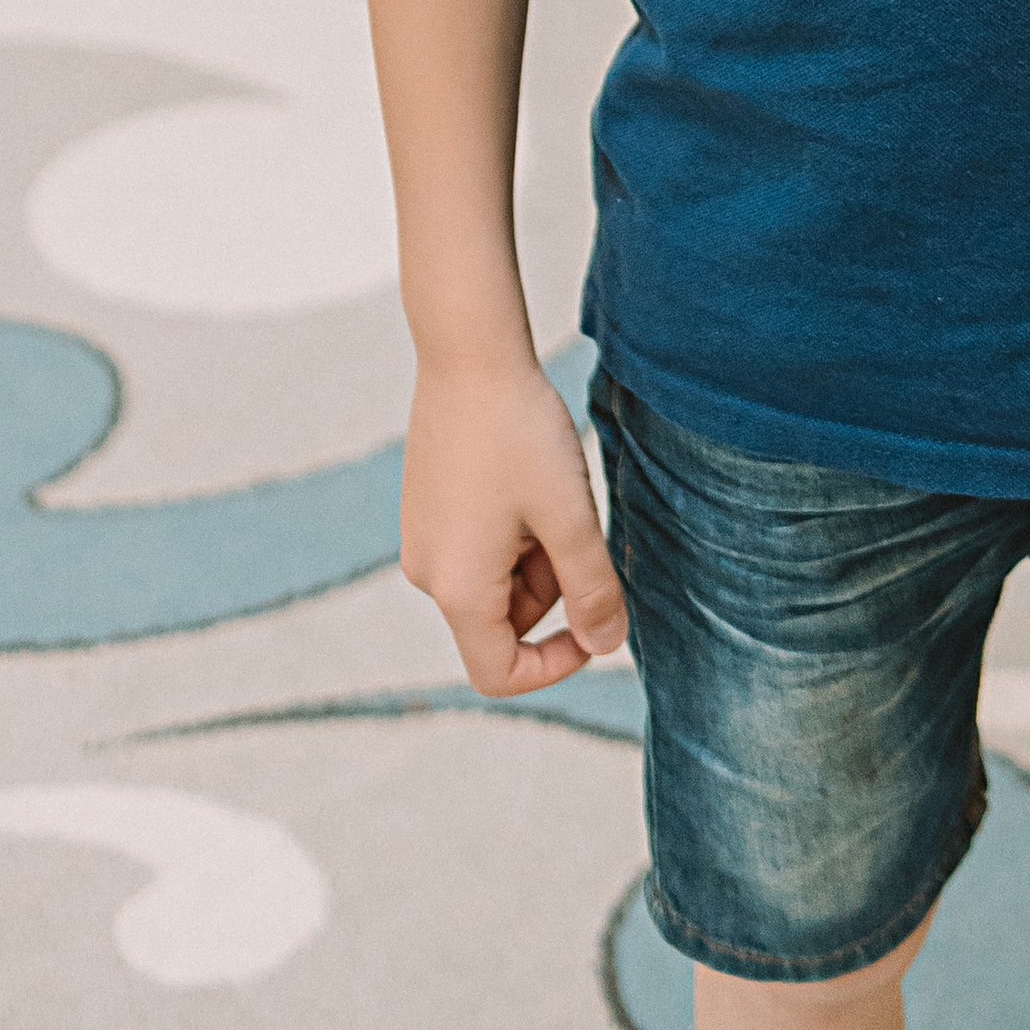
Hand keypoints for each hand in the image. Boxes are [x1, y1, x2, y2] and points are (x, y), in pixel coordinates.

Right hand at [400, 357, 626, 692]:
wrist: (469, 355)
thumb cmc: (521, 434)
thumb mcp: (571, 516)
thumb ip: (592, 589)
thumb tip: (607, 646)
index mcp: (457, 589)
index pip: (499, 673)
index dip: (555, 665)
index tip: (597, 622)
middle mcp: (428, 573)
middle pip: (503, 622)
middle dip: (552, 588)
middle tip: (577, 521)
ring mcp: (422, 538)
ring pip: (495, 581)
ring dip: (536, 555)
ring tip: (553, 489)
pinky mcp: (425, 508)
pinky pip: (477, 548)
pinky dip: (514, 530)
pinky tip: (527, 475)